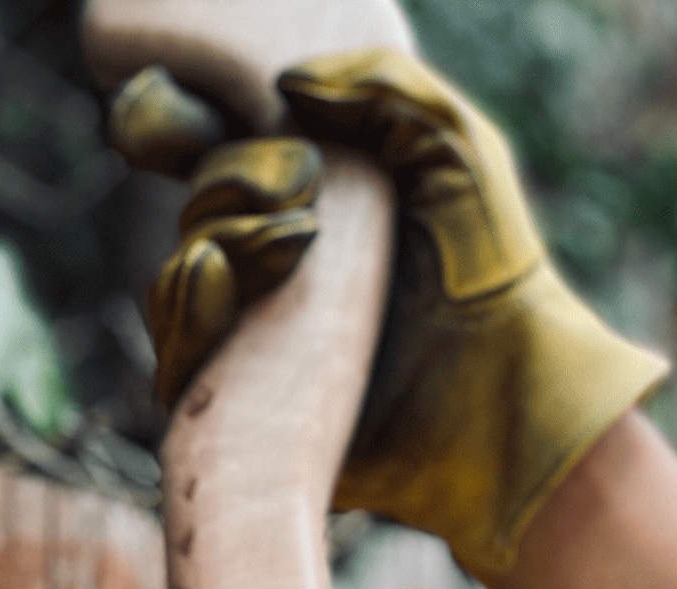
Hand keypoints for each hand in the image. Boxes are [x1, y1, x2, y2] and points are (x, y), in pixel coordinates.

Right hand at [109, 50, 669, 579]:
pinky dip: (184, 319)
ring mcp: (257, 344)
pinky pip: (177, 368)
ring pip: (175, 287)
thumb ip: (380, 87)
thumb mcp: (455, 145)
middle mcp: (275, 272)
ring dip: (213, 248)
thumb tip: (284, 87)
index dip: (189, 136)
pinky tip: (215, 279)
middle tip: (304, 202)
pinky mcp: (247, 413)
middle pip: (194, 216)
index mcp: (310, 204)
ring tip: (290, 246)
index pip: (213, 159)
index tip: (257, 152)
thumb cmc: (491, 265)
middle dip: (227, 192)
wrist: (501, 383)